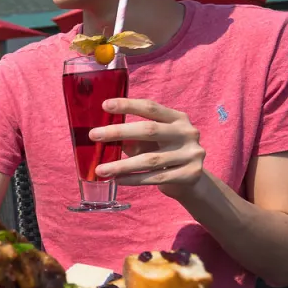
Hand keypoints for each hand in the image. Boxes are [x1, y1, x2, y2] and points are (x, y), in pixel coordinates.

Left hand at [89, 98, 205, 198]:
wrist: (193, 181)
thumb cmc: (165, 154)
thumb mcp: (152, 142)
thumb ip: (133, 137)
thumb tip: (104, 136)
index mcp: (177, 118)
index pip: (150, 107)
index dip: (127, 105)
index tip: (104, 105)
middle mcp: (187, 132)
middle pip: (149, 130)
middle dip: (118, 132)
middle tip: (94, 135)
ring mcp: (191, 154)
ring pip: (150, 159)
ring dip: (122, 165)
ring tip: (100, 170)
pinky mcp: (190, 174)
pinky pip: (155, 178)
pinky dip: (134, 179)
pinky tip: (118, 180)